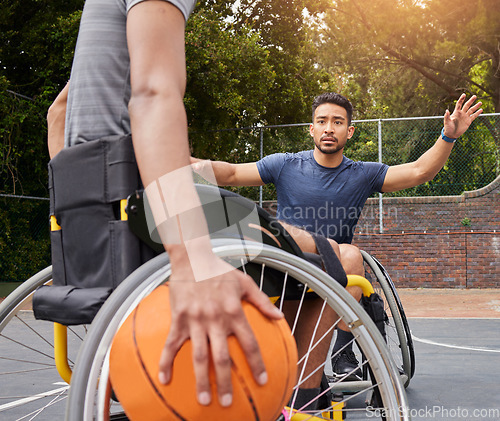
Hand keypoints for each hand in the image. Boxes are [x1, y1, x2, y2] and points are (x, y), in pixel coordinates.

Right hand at [158, 252, 282, 407]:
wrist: (192, 258)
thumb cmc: (219, 269)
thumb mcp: (244, 282)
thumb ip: (262, 301)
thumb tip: (279, 316)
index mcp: (234, 311)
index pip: (249, 343)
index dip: (257, 363)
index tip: (262, 380)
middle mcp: (216, 319)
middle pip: (222, 357)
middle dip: (226, 382)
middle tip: (228, 402)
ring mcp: (195, 321)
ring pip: (199, 356)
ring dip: (201, 380)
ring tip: (204, 400)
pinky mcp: (178, 319)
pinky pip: (171, 345)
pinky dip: (166, 363)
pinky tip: (164, 379)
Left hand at [443, 94, 482, 138]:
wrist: (451, 134)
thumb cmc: (448, 128)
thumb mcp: (446, 122)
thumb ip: (447, 116)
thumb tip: (446, 110)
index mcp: (456, 112)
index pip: (459, 104)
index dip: (461, 99)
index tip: (464, 94)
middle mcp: (461, 113)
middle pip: (467, 105)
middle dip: (470, 101)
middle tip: (475, 96)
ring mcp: (465, 117)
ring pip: (471, 110)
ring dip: (476, 106)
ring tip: (480, 102)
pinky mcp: (468, 121)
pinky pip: (474, 116)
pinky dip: (477, 113)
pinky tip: (481, 110)